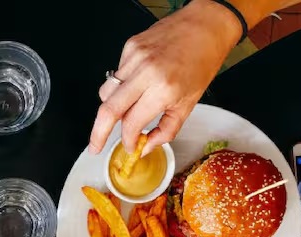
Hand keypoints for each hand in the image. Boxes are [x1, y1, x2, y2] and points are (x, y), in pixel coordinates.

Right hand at [89, 0, 242, 154]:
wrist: (205, 26)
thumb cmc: (202, 62)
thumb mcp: (189, 104)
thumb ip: (166, 130)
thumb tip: (146, 146)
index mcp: (163, 89)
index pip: (132, 123)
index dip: (127, 140)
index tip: (129, 146)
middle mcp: (146, 72)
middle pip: (108, 109)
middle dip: (98, 133)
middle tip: (95, 146)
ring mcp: (135, 57)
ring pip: (106, 92)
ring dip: (111, 108)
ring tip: (125, 109)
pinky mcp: (130, 47)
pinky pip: (116, 75)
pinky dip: (121, 86)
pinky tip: (138, 82)